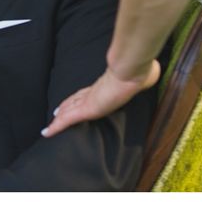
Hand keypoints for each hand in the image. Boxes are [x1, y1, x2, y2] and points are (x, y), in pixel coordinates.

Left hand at [42, 61, 159, 137]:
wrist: (132, 69)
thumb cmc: (140, 70)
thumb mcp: (143, 73)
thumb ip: (145, 74)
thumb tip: (154, 70)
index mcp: (106, 85)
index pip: (88, 93)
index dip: (79, 98)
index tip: (72, 102)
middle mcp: (95, 92)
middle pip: (75, 101)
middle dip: (66, 108)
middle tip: (56, 113)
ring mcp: (89, 100)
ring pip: (69, 111)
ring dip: (59, 119)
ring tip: (50, 125)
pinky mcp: (86, 109)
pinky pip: (67, 120)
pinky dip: (56, 127)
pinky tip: (46, 132)